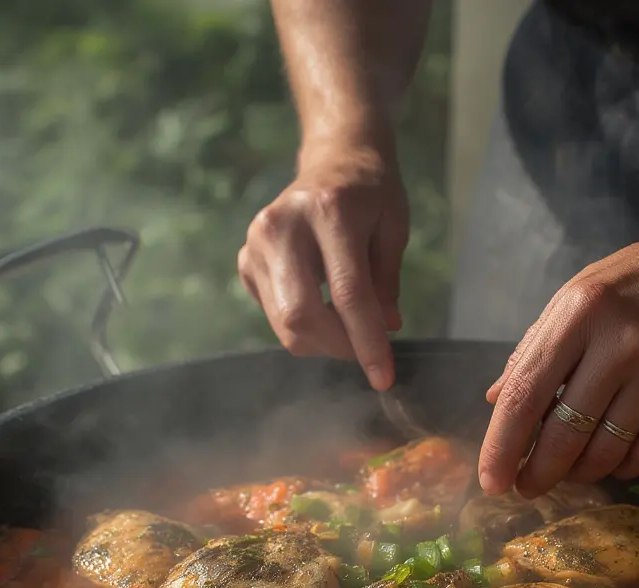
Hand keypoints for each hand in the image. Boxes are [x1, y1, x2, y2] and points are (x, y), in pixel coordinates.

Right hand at [237, 141, 408, 390]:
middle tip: (365, 353)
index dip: (367, 343)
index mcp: (329, 211)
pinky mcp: (245, 260)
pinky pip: (274, 315)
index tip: (383, 377)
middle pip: (302, 316)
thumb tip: (385, 330)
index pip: (348, 295)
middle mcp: (283, 225)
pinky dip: (303, 326)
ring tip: (347, 327)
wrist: (334, 159)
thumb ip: (387, 283)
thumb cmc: (372, 193)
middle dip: (338, 348)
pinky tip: (321, 303)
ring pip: (284, 324)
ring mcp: (256, 243)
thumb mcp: (393, 229)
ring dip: (321, 341)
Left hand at [478, 220, 638, 496]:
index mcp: (579, 312)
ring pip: (605, 452)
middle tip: (526, 488)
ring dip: (578, 473)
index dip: (502, 445)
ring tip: (568, 472)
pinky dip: (620, 468)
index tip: (491, 480)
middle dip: (538, 473)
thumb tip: (496, 400)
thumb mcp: (576, 296)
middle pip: (565, 434)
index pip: (526, 395)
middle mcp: (621, 344)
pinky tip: (610, 461)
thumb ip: (535, 348)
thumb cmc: (635, 281)